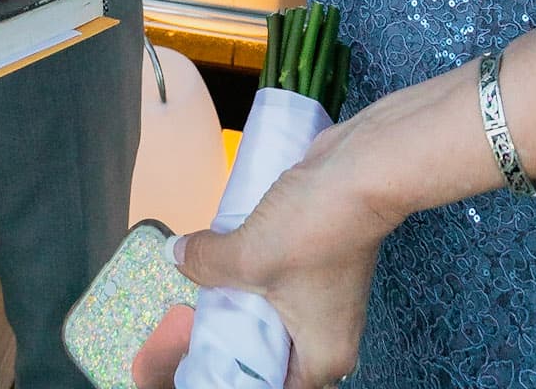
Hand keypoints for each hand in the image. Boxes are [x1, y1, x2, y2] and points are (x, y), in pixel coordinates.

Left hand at [132, 122, 385, 388]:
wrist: (360, 170)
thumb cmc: (318, 227)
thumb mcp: (249, 255)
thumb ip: (207, 264)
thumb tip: (175, 256)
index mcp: (322, 356)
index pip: (274, 388)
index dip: (241, 377)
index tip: (210, 361)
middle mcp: (331, 336)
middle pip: (275, 356)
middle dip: (238, 341)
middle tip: (202, 327)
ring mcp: (330, 299)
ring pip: (278, 317)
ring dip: (247, 304)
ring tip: (211, 293)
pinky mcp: (325, 264)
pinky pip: (285, 285)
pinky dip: (260, 277)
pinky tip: (234, 259)